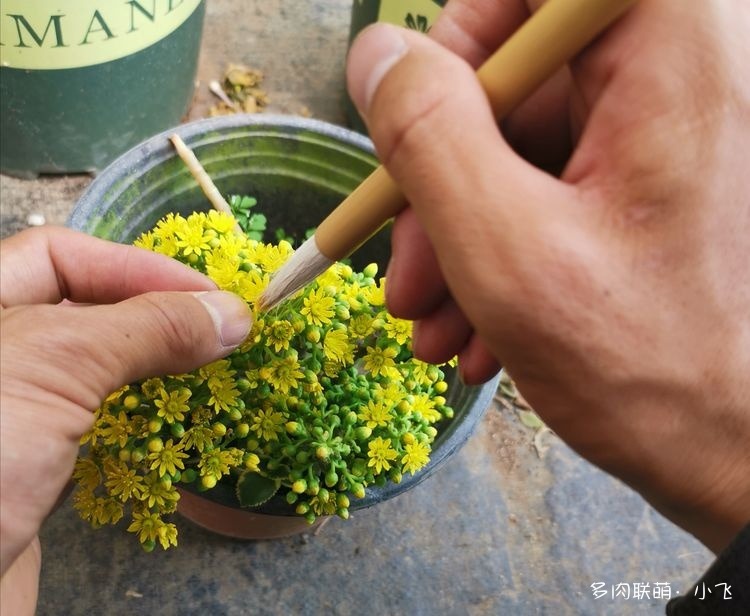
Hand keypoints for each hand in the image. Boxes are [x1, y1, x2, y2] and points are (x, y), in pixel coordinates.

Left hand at [0, 228, 251, 605]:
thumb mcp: (55, 363)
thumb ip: (146, 328)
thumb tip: (234, 315)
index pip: (61, 257)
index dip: (139, 268)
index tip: (210, 297)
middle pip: (82, 309)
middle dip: (155, 313)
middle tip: (223, 332)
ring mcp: (12, 415)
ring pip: (93, 369)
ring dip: (155, 365)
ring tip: (211, 371)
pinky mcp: (30, 471)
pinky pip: (94, 425)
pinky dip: (140, 417)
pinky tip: (175, 421)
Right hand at [346, 0, 749, 552]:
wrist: (741, 456)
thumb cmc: (651, 368)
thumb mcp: (509, 253)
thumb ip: (428, 137)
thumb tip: (378, 57)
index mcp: (673, 53)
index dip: (459, 47)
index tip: (419, 136)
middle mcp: (682, 72)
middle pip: (516, 78)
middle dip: (442, 183)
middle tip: (410, 277)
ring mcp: (667, 131)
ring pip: (523, 146)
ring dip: (462, 235)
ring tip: (438, 324)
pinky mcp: (652, 180)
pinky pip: (552, 186)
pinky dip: (504, 249)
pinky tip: (480, 326)